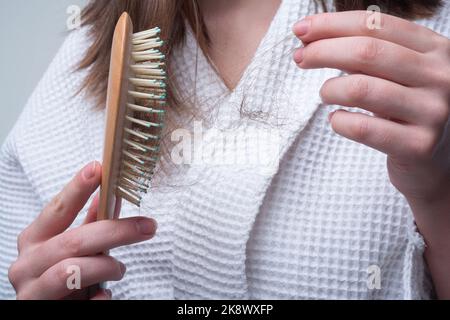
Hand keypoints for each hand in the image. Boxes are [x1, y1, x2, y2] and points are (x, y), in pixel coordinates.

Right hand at [8, 162, 156, 299]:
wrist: (48, 314)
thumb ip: (88, 224)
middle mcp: (27, 264)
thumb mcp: (72, 248)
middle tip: (148, 226)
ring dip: (106, 267)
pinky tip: (105, 295)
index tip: (99, 169)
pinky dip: (100, 297)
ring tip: (119, 269)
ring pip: (72, 270)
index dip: (77, 189)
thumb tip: (107, 194)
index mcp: (34, 240)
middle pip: (73, 241)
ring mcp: (31, 292)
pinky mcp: (44, 313)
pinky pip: (83, 302)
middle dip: (115, 231)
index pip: (57, 209)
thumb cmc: (60, 279)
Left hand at [293, 11, 449, 203]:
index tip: (301, 30)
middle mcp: (440, 76)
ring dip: (329, 89)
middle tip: (300, 58)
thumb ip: (366, 52)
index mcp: (435, 49)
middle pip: (366, 52)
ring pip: (361, 88)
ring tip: (325, 94)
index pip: (376, 25)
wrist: (434, 159)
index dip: (332, 24)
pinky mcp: (418, 145)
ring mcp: (432, 112)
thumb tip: (309, 36)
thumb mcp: (398, 73)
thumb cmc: (405, 109)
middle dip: (322, 51)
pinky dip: (338, 121)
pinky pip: (362, 128)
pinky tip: (336, 119)